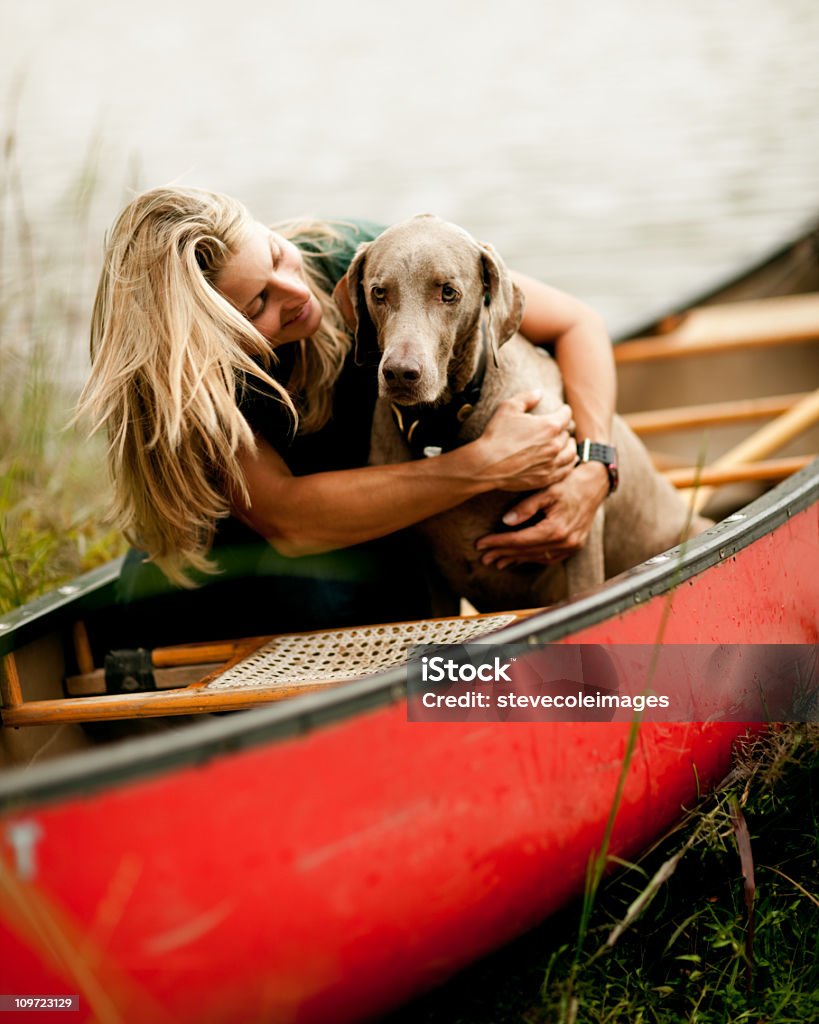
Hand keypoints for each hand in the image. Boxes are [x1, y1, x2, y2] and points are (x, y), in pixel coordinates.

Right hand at [475, 391, 576, 491]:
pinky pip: (565, 471)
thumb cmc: (496, 435)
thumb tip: (539, 392)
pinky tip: (566, 462)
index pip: (566, 415)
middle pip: (568, 434)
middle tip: (561, 428)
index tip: (562, 410)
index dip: (564, 410)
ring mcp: (551, 463)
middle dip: (565, 429)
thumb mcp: (508, 408)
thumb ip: (526, 398)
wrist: (487, 464)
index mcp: (549, 426)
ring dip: (570, 447)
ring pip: (571, 453)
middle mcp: (555, 445)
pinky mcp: (546, 478)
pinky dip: (568, 464)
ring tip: (568, 444)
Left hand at [475, 462, 608, 568]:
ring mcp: (571, 547)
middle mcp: (565, 542)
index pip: (520, 540)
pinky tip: (518, 559)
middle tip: (483, 558)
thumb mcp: (546, 490)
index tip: (480, 544)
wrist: (594, 485)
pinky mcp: (574, 547)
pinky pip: (548, 557)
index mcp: (556, 529)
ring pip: (537, 557)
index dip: (498, 543)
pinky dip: (532, 558)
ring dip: (516, 560)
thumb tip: (506, 521)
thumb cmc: (568, 483)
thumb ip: (526, 506)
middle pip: (526, 551)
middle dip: (503, 554)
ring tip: (496, 562)